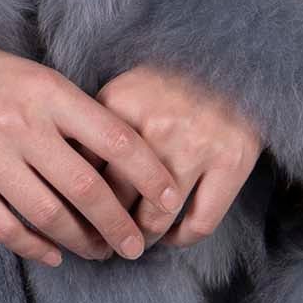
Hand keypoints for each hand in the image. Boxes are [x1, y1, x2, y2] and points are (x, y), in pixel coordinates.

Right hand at [0, 41, 185, 267]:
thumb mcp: (38, 79)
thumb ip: (76, 116)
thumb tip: (125, 162)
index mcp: (50, 94)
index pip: (116, 141)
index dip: (151, 176)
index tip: (169, 200)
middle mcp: (22, 125)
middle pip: (87, 189)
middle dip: (120, 225)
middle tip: (135, 246)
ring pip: (49, 215)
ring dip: (82, 242)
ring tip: (99, 252)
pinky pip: (5, 227)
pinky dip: (35, 247)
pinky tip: (54, 254)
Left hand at [94, 62, 262, 247]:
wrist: (234, 60)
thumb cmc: (170, 82)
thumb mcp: (125, 90)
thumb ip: (96, 126)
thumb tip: (68, 176)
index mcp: (121, 104)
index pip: (85, 169)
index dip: (77, 199)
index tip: (78, 215)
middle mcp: (155, 127)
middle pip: (116, 198)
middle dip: (106, 227)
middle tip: (102, 240)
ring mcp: (196, 146)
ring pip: (156, 219)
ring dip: (141, 238)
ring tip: (134, 242)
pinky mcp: (231, 163)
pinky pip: (199, 223)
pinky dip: (181, 239)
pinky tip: (172, 237)